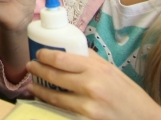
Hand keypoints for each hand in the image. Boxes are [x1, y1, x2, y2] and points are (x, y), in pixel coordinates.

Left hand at [28, 49, 160, 119]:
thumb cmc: (129, 94)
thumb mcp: (112, 71)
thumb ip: (91, 60)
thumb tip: (71, 49)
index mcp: (96, 69)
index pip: (60, 58)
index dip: (44, 55)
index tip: (38, 54)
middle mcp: (90, 86)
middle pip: (53, 76)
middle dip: (37, 70)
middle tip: (31, 67)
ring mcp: (87, 106)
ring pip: (54, 96)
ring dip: (39, 90)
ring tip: (33, 85)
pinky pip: (63, 111)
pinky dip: (52, 105)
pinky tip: (46, 101)